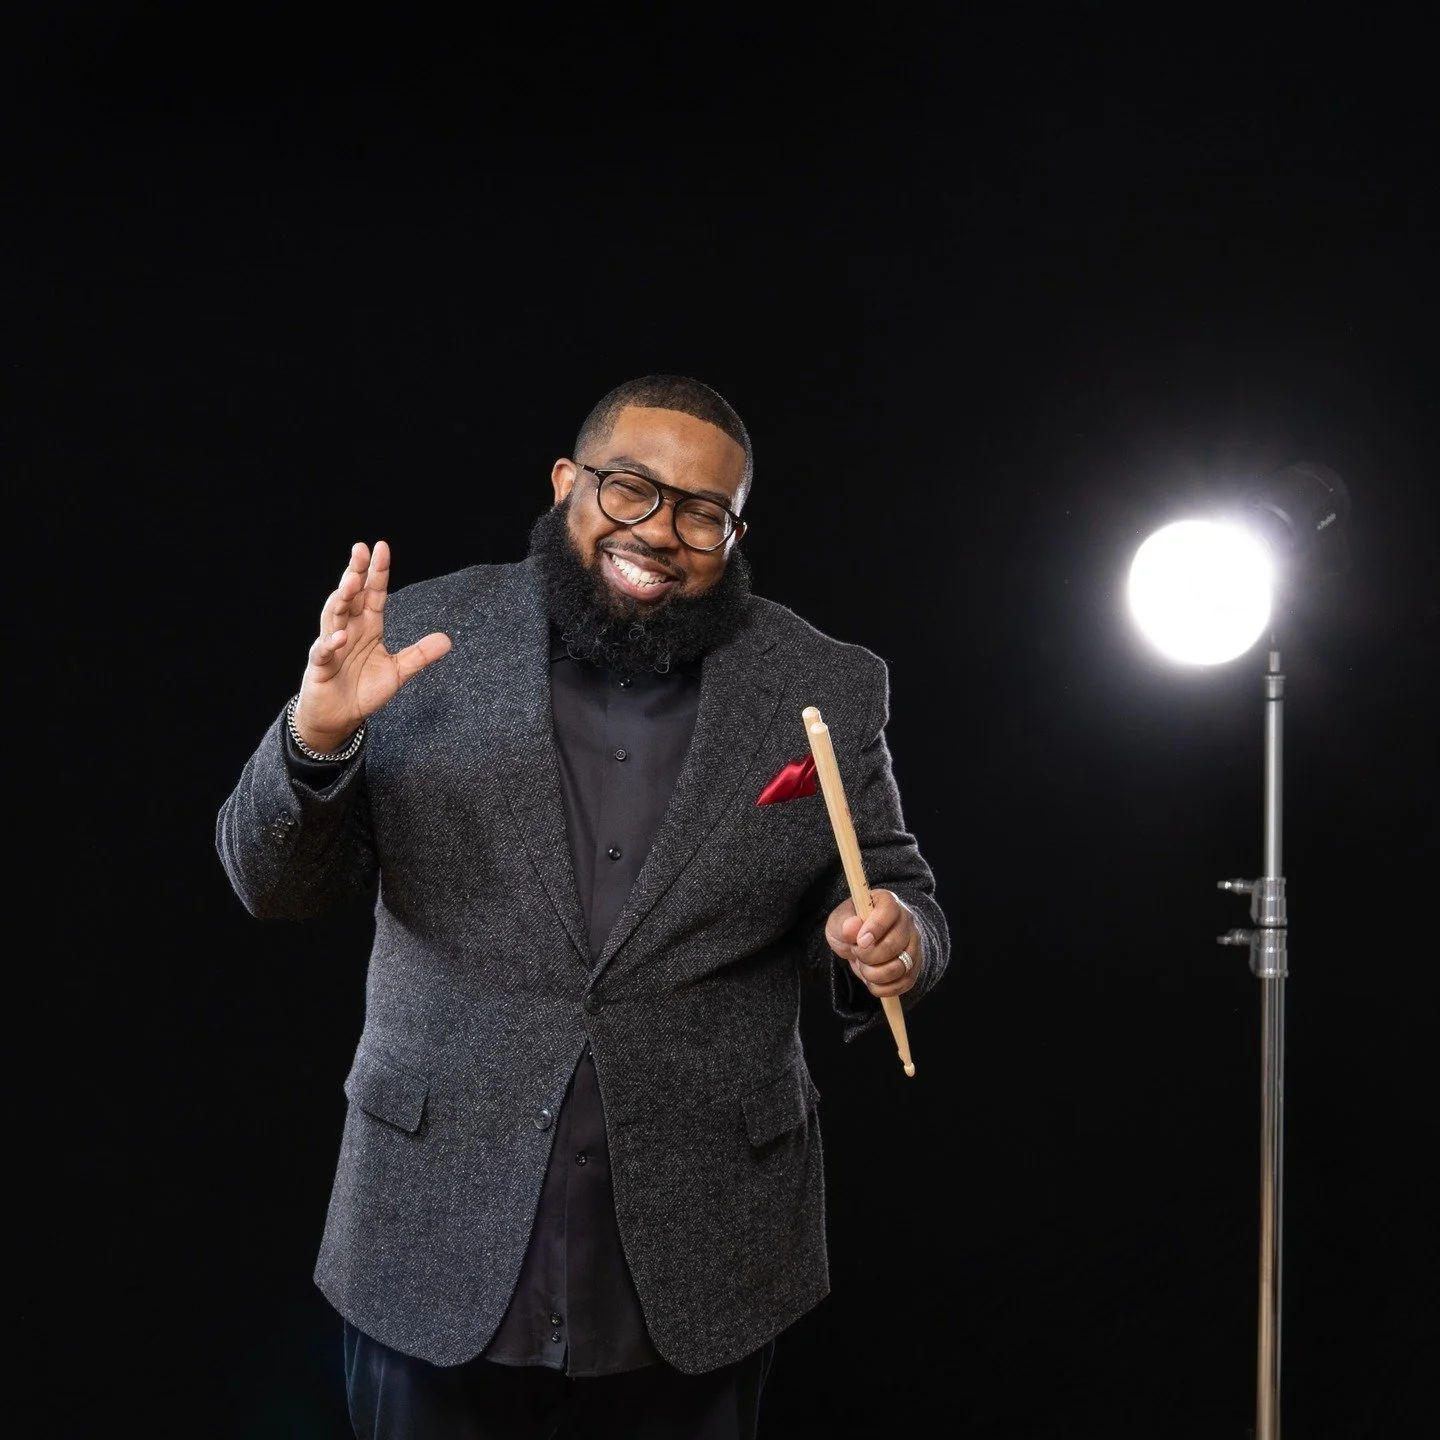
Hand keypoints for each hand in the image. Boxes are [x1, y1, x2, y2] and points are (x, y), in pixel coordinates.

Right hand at [291, 540, 452, 750]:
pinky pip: (324, 650)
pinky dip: (332, 642)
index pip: (374, 594)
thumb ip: (419, 655)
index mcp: (369, 626)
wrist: (339, 717)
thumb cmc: (363, 690)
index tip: (381, 547)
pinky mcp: (320, 665)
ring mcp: (333, 644)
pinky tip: (342, 635)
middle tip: (360, 550)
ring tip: (351, 583)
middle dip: (355, 573)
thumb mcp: (398, 672)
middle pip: (351, 596)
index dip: (377, 572)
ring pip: (334, 615)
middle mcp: (349, 629)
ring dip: (341, 599)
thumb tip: (447, 640)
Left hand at [824, 889, 920, 996]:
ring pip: (900, 967)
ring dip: (875, 974)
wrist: (858, 944)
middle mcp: (906, 921)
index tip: (860, 942)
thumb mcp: (838, 920)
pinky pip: (904, 983)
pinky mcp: (914, 967)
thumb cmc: (849, 927)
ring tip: (864, 966)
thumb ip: (843, 922)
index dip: (875, 928)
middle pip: (894, 944)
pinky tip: (872, 981)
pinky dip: (884, 988)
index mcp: (887, 902)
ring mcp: (913, 945)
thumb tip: (852, 927)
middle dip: (868, 956)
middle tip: (856, 952)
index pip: (889, 911)